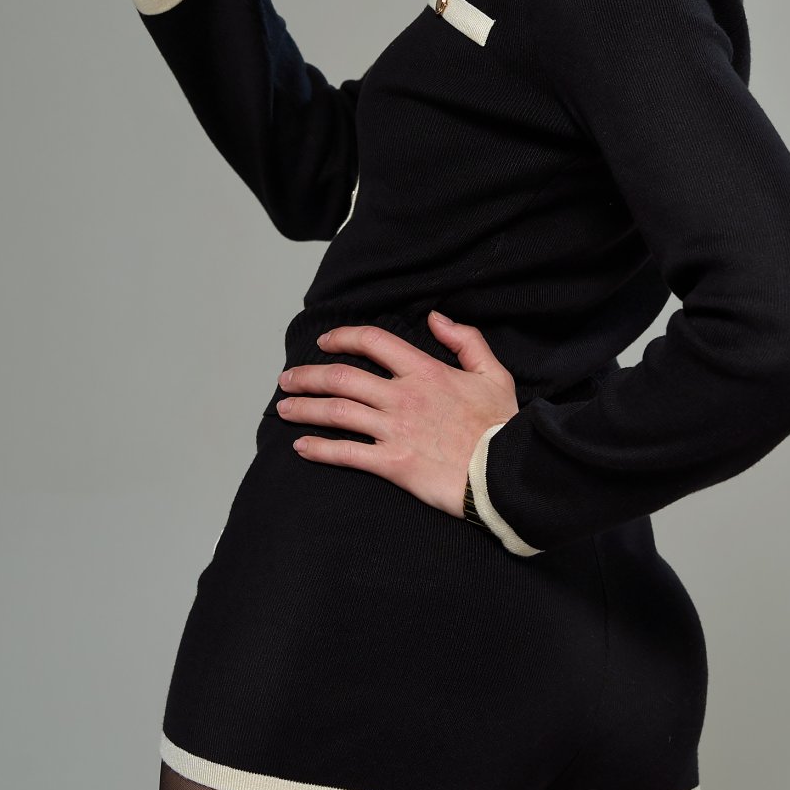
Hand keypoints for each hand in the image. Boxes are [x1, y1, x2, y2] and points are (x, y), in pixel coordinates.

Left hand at [275, 310, 519, 518]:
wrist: (507, 472)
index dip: (342, 337)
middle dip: (307, 376)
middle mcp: (403, 397)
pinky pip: (346, 454)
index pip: (372, 342)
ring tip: (283, 408)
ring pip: (337, 413)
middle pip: (341, 378)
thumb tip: (437, 317)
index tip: (324, 342)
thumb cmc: (500, 425)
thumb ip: (465, 340)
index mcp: (425, 371)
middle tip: (287, 379)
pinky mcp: (393, 464)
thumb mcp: (493, 373)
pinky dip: (319, 449)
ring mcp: (395, 430)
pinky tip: (302, 447)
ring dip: (304, 408)